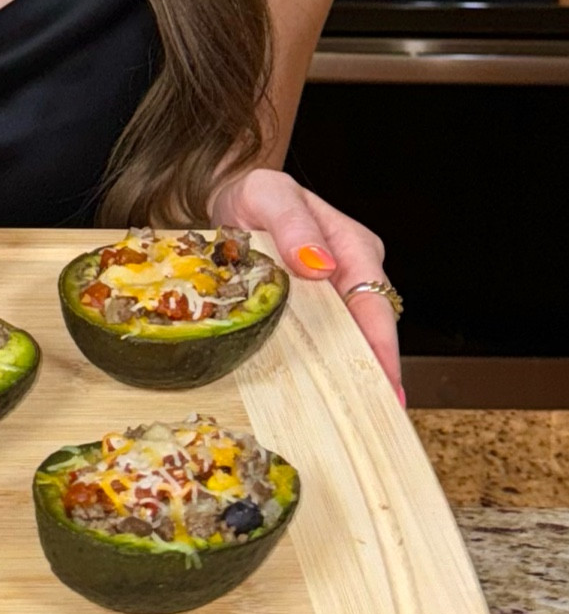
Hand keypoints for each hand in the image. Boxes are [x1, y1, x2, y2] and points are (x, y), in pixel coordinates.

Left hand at [210, 166, 402, 400]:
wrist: (227, 198)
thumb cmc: (254, 194)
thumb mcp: (269, 195)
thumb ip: (293, 224)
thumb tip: (319, 264)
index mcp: (352, 246)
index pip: (374, 302)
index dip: (382, 345)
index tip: (386, 382)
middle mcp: (350, 273)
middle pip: (372, 330)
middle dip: (378, 373)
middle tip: (378, 417)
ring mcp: (333, 293)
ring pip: (351, 340)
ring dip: (355, 376)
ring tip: (356, 419)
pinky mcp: (312, 309)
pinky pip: (325, 340)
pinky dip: (328, 367)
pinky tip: (324, 398)